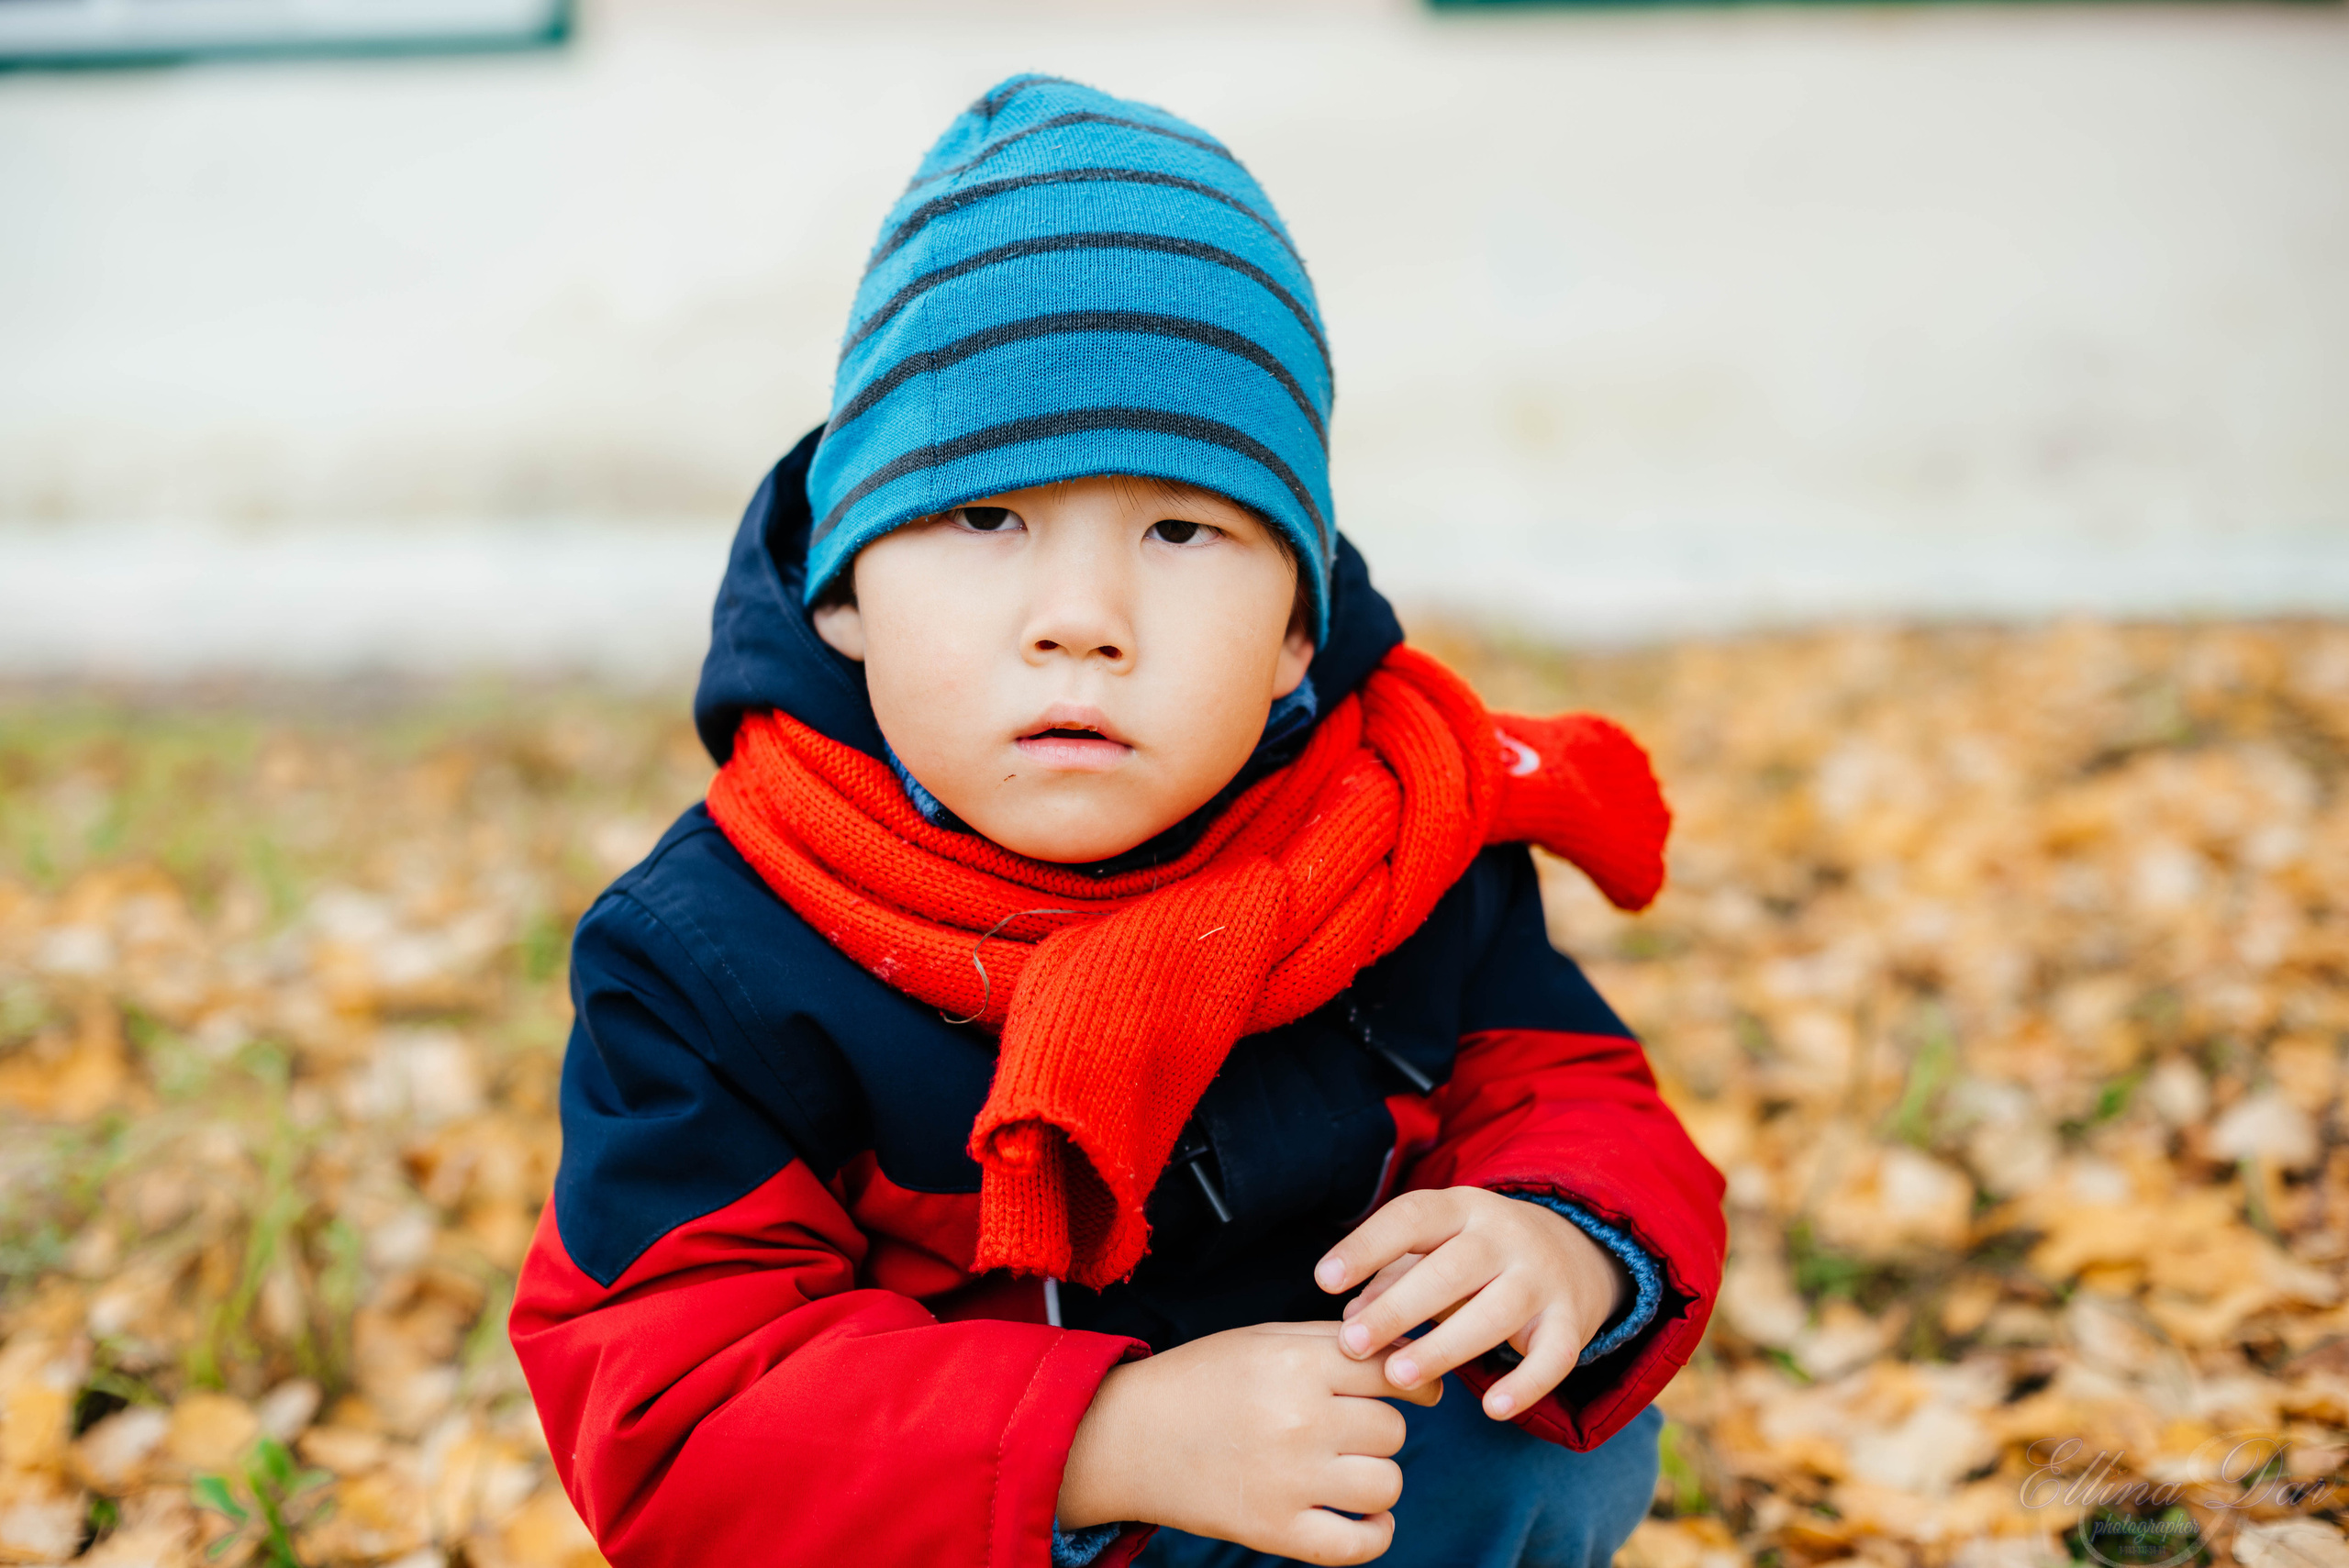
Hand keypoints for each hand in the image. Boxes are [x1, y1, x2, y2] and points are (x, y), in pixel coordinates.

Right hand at [1056, 1321, 1441, 1564]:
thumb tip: (1409, 1352)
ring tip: (1348, 1471)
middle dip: (1378, 1428)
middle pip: (1392, 1430)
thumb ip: (1333, 1341)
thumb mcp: (1263, 1339)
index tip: (1418, 1392)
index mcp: (1297, 1363)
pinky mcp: (1275, 1530)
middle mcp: (1298, 1419)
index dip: (1414, 1382)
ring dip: (1376, 1479)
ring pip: (1385, 1484)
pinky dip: (1374, 1535)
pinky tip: (1364, 1518)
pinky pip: (1358, 1544)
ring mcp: (1288, 1480)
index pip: (1393, 1371)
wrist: (1128, 1435)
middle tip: (1348, 1430)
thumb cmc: (1201, 1380)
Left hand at [1313, 1187, 1628, 1419]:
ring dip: (1444, 1347)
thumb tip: (1348, 1318)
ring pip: (1495, 1313)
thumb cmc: (1475, 1255)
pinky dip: (1526, 1384)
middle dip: (1397, 1308)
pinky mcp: (1571, 1320)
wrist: (1574, 1250)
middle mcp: (1505, 1236)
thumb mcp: (1434, 1248)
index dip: (1367, 1247)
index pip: (1412, 1217)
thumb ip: (1391, 1277)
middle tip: (1351, 1344)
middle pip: (1451, 1269)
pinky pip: (1554, 1356)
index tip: (1323, 1280)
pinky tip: (1492, 1410)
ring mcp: (1542, 1278)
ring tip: (1398, 1376)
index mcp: (1462, 1207)